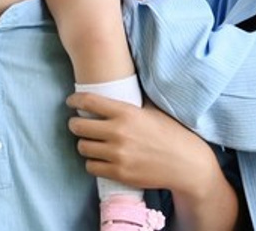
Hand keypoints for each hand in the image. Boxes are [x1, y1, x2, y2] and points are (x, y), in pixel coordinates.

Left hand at [66, 93, 217, 203]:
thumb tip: (115, 82)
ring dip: (83, 144)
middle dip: (75, 124)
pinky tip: (98, 158)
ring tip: (89, 141)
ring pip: (83, 148)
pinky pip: (92, 167)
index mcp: (126, 112)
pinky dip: (92, 162)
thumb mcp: (150, 109)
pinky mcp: (119, 174)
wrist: (185, 163)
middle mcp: (118, 133)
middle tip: (77, 123)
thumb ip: (130, 99)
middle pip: (78, 126)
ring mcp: (117, 155)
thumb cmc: (169, 132)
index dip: (75, 100)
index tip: (71, 102)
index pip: (89, 101)